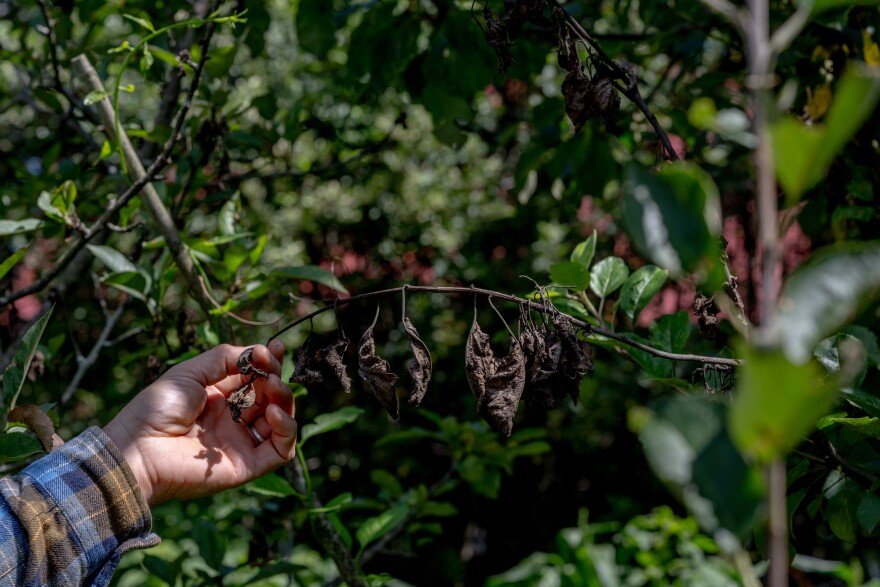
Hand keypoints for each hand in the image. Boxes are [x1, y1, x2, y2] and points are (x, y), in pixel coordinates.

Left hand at [103, 341, 296, 505]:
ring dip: (285, 401)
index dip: (269, 363)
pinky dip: (286, 429)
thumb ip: (225, 358)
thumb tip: (261, 351)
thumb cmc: (156, 410)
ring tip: (272, 387)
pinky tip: (273, 412)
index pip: (255, 379)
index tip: (276, 348)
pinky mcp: (248, 465)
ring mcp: (242, 443)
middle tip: (271, 370)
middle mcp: (234, 420)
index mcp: (220, 398)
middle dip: (276, 379)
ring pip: (281, 422)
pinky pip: (280, 450)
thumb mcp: (190, 372)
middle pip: (271, 398)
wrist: (138, 450)